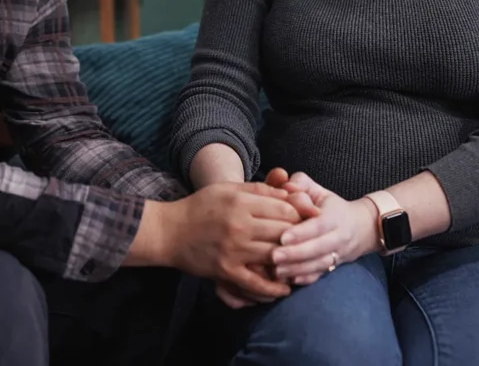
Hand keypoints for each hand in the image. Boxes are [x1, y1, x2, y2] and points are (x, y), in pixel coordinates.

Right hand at [163, 182, 301, 302]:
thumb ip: (259, 189)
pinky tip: (284, 290)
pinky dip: (273, 289)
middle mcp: (240, 225)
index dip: (300, 215)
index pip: (285, 209)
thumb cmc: (200, 206)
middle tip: (308, 243)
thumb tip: (290, 194)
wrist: (170, 231)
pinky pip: (256, 283)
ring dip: (291, 263)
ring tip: (301, 265)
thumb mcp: (227, 189)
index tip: (306, 221)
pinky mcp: (225, 270)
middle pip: (284, 232)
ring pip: (274, 257)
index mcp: (241, 202)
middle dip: (299, 238)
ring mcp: (233, 250)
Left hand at [270, 172, 379, 285]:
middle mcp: (339, 237)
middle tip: (273, 257)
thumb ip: (302, 183)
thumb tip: (288, 186)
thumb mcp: (319, 190)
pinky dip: (306, 279)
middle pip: (318, 248)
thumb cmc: (331, 206)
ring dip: (297, 269)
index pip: (318, 225)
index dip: (302, 232)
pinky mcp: (333, 266)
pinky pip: (321, 275)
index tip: (283, 237)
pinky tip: (290, 281)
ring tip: (276, 271)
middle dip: (295, 254)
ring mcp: (337, 254)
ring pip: (319, 265)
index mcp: (335, 217)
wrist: (362, 227)